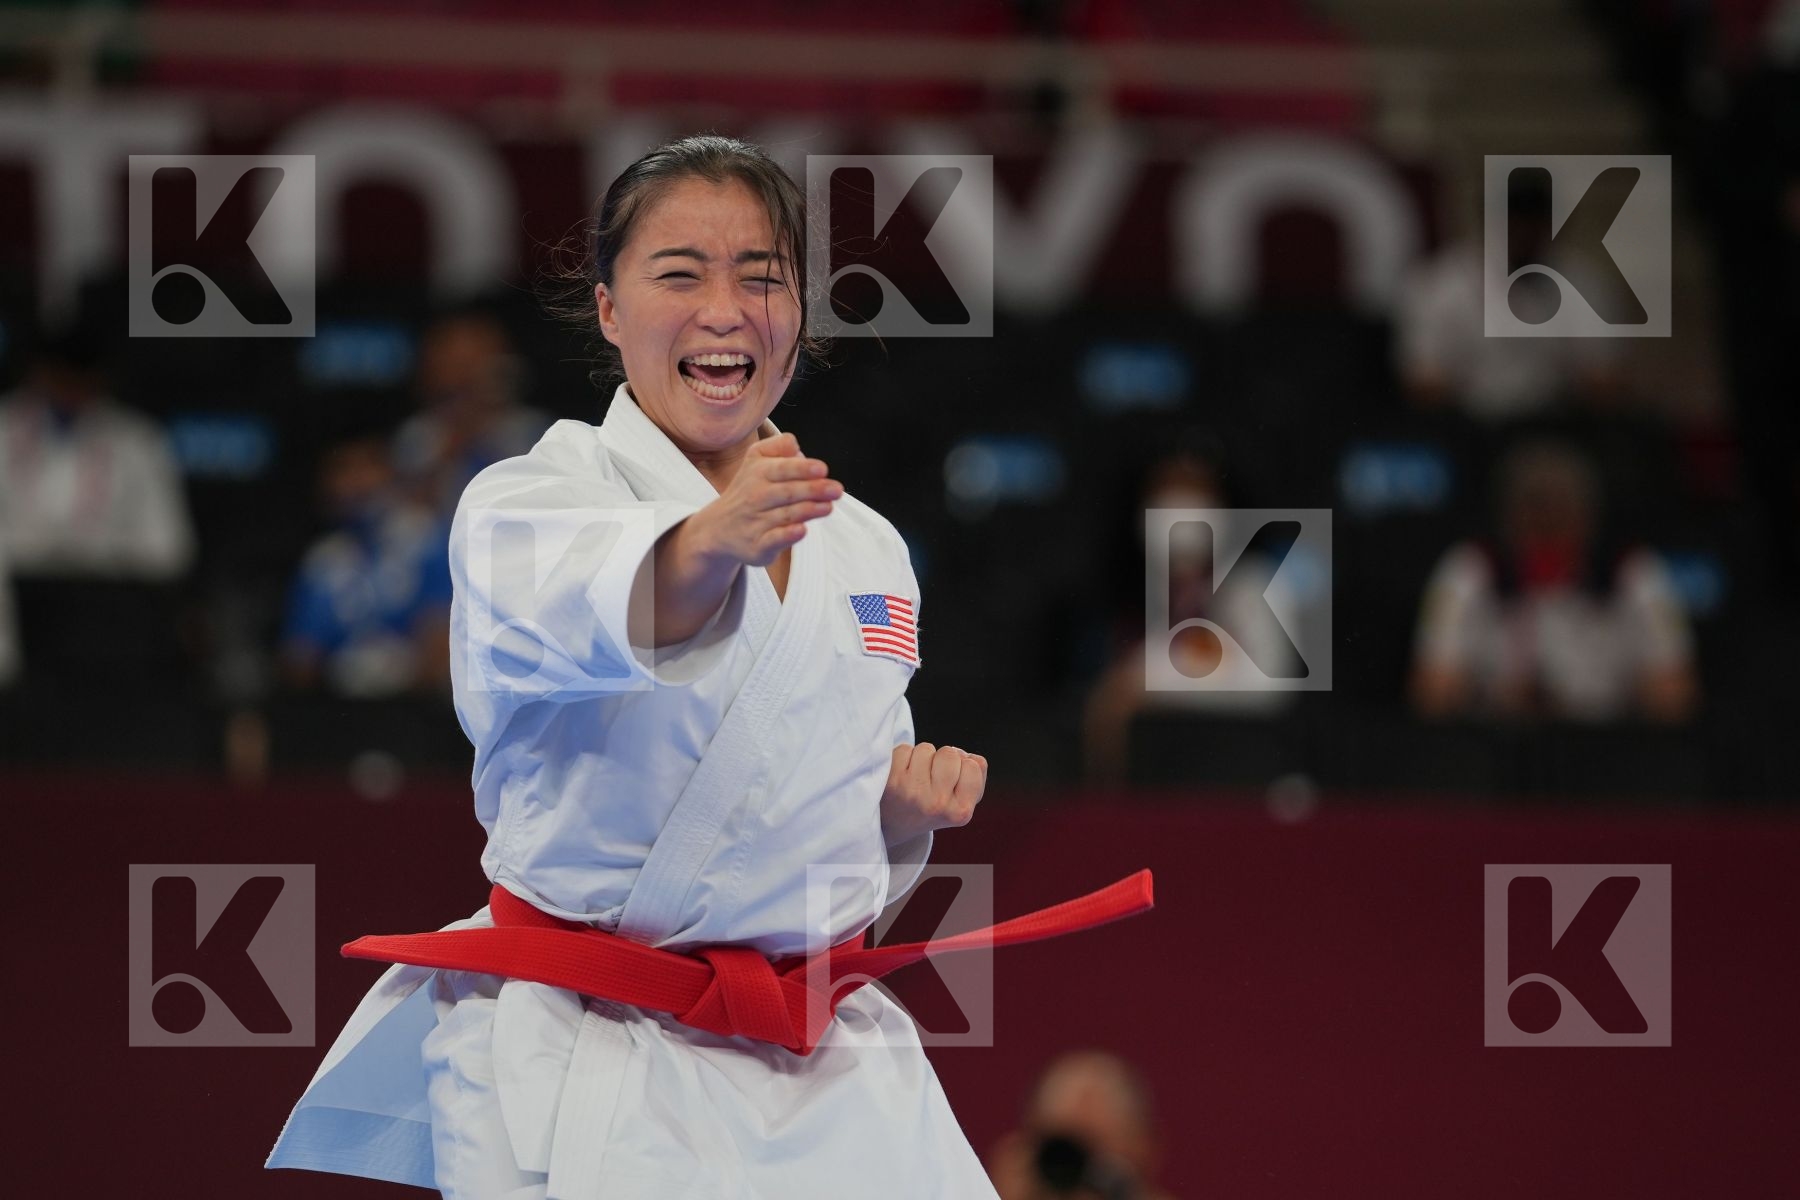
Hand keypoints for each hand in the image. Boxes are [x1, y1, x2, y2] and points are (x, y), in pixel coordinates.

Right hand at [687, 432, 841, 567]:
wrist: (718, 529)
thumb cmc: (749, 490)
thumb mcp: (757, 460)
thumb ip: (778, 447)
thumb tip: (797, 446)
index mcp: (757, 473)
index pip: (782, 469)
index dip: (802, 469)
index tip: (822, 469)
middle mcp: (754, 497)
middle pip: (787, 492)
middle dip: (813, 490)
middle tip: (836, 490)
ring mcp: (756, 523)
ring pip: (785, 515)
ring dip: (808, 510)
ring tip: (828, 507)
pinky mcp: (758, 546)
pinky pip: (774, 540)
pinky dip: (788, 535)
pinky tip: (802, 530)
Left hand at [879, 742, 986, 845]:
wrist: (895, 824)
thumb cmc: (933, 805)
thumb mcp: (962, 801)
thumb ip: (976, 777)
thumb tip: (967, 755)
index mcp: (961, 811)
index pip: (975, 765)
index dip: (963, 766)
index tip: (952, 781)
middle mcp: (937, 804)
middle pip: (951, 753)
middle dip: (943, 758)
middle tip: (933, 778)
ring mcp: (912, 792)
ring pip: (927, 749)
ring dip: (923, 757)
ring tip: (917, 777)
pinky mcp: (891, 781)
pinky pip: (905, 749)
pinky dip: (904, 757)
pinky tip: (902, 775)